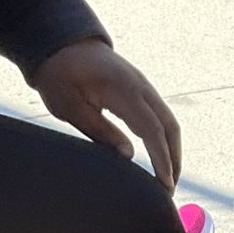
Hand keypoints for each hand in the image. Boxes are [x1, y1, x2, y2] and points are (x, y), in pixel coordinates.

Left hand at [31, 38, 180, 192]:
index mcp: (123, 90)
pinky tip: (160, 156)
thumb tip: (129, 156)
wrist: (62, 42)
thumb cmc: (60, 75)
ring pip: (169, 122)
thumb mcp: (71, 107)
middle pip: (170, 127)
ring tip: (167, 178)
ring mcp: (144, 86)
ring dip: (172, 150)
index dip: (161, 159)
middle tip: (169, 190)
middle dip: (174, 160)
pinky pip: (162, 116)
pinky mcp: (142, 89)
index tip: (165, 185)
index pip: (152, 130)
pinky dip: (165, 138)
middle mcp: (141, 86)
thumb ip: (100, 131)